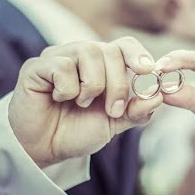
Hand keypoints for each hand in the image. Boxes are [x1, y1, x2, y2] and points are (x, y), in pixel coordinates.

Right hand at [9, 37, 162, 165]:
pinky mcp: (36, 67)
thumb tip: (158, 95)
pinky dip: (67, 89)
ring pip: (88, 52)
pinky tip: (59, 99)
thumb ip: (136, 111)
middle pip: (109, 50)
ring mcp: (58, 57)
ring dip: (92, 86)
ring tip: (81, 104)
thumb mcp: (113, 124)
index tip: (148, 71)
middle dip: (118, 83)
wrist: (43, 149)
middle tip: (112, 109)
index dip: (138, 55)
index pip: (125, 45)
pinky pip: (62, 66)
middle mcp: (81, 55)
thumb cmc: (76, 131)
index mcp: (102, 65)